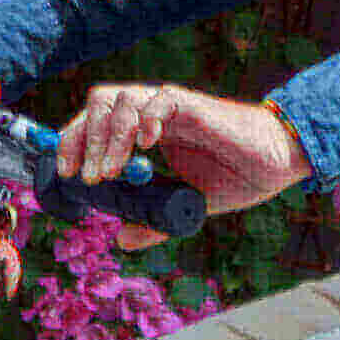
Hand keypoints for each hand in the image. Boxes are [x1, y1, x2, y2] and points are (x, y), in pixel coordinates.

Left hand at [52, 81, 311, 213]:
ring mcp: (171, 106)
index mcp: (142, 131)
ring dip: (109, 137)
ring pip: (122, 99)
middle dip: (83, 139)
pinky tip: (147, 146)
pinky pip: (162, 98)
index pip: (92, 123)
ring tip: (112, 174)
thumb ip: (153, 220)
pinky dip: (147, 119)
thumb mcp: (185, 204)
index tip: (65, 175)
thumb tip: (123, 240)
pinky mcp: (194, 105)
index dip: (72, 142)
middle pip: (98, 104)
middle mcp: (151, 113)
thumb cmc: (235, 176)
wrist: (275, 164)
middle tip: (88, 179)